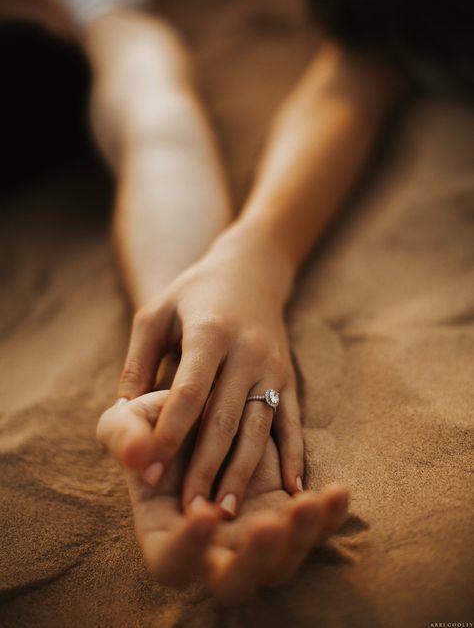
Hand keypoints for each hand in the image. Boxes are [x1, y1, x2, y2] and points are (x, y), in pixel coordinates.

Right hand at [97, 390, 348, 602]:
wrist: (202, 408)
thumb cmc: (156, 420)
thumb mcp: (130, 420)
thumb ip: (124, 436)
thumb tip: (136, 456)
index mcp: (165, 530)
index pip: (172, 561)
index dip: (189, 548)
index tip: (204, 512)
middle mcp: (211, 545)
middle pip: (235, 580)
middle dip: (257, 559)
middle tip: (270, 524)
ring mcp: (251, 534)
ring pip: (281, 562)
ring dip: (301, 539)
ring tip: (314, 501)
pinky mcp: (282, 513)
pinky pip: (311, 531)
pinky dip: (328, 518)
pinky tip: (339, 492)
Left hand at [116, 226, 303, 515]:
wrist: (250, 271)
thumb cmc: (192, 294)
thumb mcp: (155, 314)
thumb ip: (137, 363)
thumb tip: (119, 415)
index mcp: (210, 333)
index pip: (189, 392)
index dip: (169, 433)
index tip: (147, 471)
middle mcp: (247, 352)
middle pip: (225, 418)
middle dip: (205, 467)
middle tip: (188, 512)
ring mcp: (273, 367)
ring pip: (259, 427)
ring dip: (243, 473)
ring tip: (227, 513)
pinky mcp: (290, 378)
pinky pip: (293, 422)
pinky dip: (294, 456)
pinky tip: (292, 490)